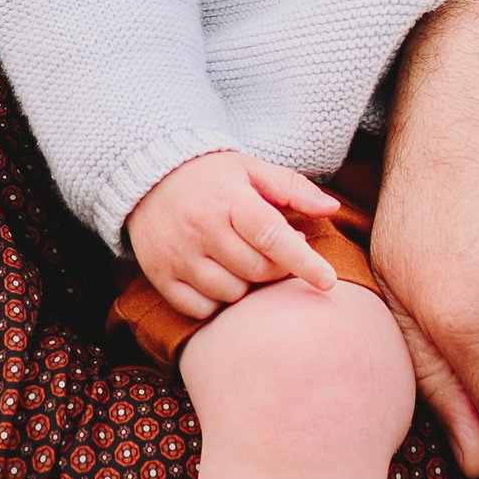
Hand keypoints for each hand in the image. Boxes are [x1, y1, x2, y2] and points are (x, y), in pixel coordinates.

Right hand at [127, 149, 341, 322]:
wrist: (147, 177)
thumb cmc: (210, 176)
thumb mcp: (251, 169)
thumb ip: (293, 188)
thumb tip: (332, 207)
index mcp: (229, 199)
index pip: (271, 235)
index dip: (303, 260)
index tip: (329, 280)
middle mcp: (201, 228)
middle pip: (256, 271)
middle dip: (276, 269)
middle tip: (274, 252)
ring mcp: (177, 255)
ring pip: (231, 294)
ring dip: (245, 284)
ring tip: (239, 258)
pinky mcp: (159, 275)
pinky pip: (201, 309)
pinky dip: (215, 301)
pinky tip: (216, 275)